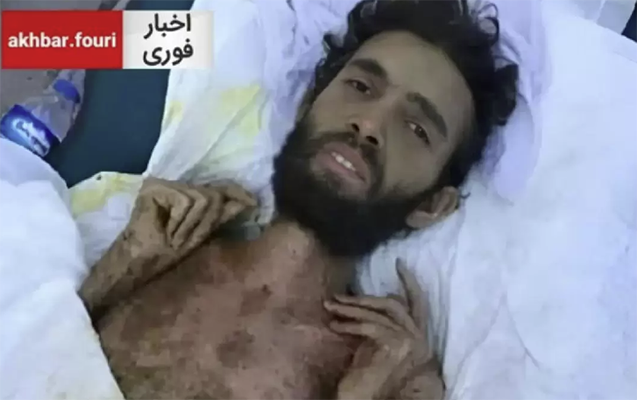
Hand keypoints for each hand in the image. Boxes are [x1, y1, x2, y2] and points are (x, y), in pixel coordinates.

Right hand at [79, 178, 256, 316]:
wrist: (138, 263)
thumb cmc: (167, 253)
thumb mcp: (202, 234)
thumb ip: (222, 215)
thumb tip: (251, 201)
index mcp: (189, 193)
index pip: (220, 187)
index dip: (237, 193)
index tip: (254, 203)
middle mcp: (177, 183)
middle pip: (213, 195)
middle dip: (204, 223)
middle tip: (182, 239)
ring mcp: (164, 183)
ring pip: (203, 199)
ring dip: (189, 226)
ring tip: (172, 236)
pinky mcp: (154, 187)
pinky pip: (185, 202)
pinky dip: (179, 222)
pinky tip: (164, 231)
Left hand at [325, 260, 443, 399]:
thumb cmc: (373, 381)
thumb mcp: (376, 347)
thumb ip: (377, 327)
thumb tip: (365, 306)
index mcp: (416, 335)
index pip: (417, 303)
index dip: (409, 282)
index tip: (399, 263)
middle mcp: (419, 337)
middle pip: (394, 304)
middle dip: (365, 297)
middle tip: (340, 294)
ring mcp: (410, 340)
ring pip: (379, 313)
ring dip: (351, 308)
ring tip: (330, 307)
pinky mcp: (397, 344)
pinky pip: (370, 326)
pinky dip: (351, 324)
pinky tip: (336, 325)